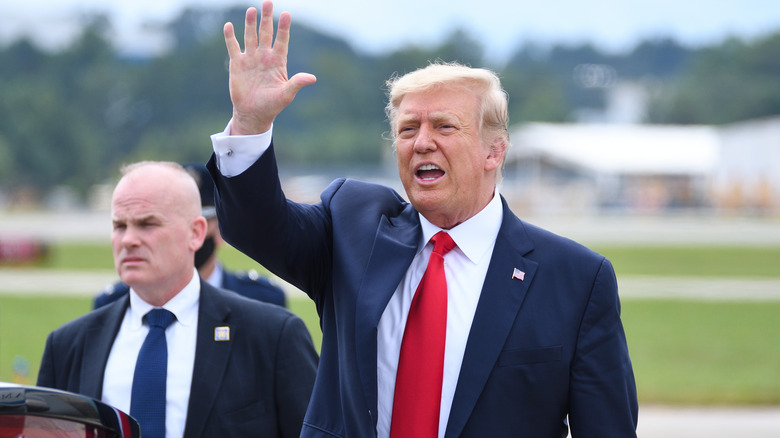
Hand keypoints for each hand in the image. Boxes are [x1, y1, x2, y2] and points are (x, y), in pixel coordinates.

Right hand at [223, 1, 316, 134]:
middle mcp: (264, 56)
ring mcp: (251, 58)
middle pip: (266, 33)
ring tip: (251, 10)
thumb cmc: (272, 105)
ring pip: (250, 36)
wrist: (253, 113)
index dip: (283, 28)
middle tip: (268, 2)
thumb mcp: (286, 94)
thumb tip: (312, 78)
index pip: (282, 40)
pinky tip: (229, 25)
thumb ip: (297, 83)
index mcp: (278, 61)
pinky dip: (230, 37)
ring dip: (250, 23)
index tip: (286, 14)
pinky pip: (233, 47)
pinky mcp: (237, 63)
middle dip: (267, 18)